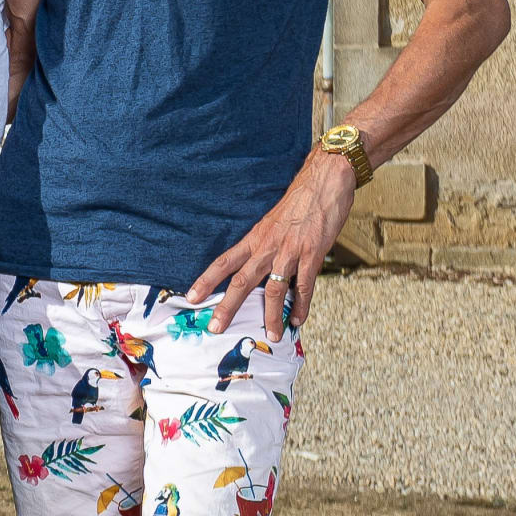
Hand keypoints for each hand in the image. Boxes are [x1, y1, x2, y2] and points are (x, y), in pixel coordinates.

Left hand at [186, 152, 358, 338]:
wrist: (323, 180)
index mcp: (255, 238)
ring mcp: (289, 251)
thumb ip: (266, 244)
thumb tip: (261, 266)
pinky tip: (298, 319)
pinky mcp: (312, 254)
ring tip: (273, 335)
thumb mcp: (273, 222)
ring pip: (274, 290)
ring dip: (272, 316)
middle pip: (241, 281)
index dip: (206, 280)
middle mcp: (267, 246)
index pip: (224, 261)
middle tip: (215, 327)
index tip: (191, 296)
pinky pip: (304, 285)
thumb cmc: (299, 201)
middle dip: (227, 307)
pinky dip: (301, 305)